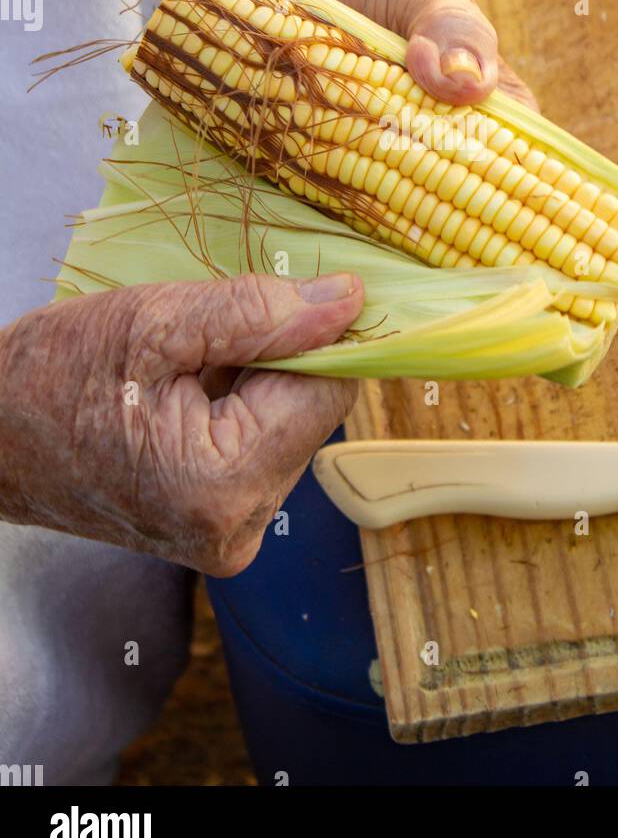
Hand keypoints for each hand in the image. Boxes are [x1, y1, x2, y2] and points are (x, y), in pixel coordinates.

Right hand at [0, 272, 363, 574]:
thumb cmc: (48, 379)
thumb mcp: (150, 323)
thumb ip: (257, 312)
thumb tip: (348, 301)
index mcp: (224, 487)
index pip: (329, 392)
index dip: (314, 335)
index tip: (273, 300)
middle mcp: (238, 529)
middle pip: (313, 412)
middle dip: (273, 360)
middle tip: (198, 342)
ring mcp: (228, 536)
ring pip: (290, 426)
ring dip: (254, 383)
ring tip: (181, 374)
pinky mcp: (219, 528)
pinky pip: (263, 447)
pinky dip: (238, 408)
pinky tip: (186, 398)